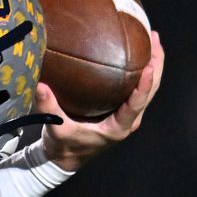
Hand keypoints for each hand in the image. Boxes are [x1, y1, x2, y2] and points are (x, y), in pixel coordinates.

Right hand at [38, 30, 164, 171]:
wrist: (66, 158)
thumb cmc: (64, 146)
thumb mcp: (56, 129)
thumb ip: (49, 108)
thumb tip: (40, 85)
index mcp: (118, 127)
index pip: (136, 104)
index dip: (144, 85)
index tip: (148, 66)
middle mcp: (128, 120)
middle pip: (151, 90)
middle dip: (156, 63)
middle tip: (154, 37)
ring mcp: (128, 115)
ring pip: (149, 88)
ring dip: (153, 64)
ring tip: (152, 38)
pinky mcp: (123, 110)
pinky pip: (139, 88)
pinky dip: (142, 70)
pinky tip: (137, 53)